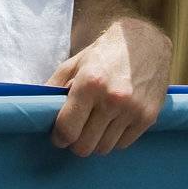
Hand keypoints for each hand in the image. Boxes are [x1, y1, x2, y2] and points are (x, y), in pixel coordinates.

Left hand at [48, 18, 170, 156]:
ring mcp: (133, 109)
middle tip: (76, 131)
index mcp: (90, 83)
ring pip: (104, 148)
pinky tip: (112, 123)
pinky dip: (114, 139)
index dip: (59, 137)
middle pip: (84, 146)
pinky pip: (123, 144)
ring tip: (95, 125)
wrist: (148, 39)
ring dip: (95, 141)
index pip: (67, 129)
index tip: (59, 135)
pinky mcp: (148, 117)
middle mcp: (112, 98)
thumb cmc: (107, 50)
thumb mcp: (76, 62)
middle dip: (75, 142)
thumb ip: (55, 86)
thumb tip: (38, 109)